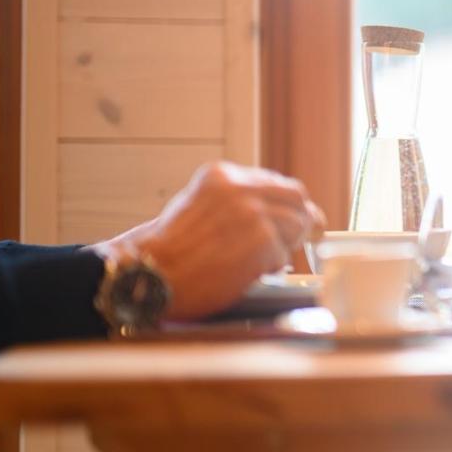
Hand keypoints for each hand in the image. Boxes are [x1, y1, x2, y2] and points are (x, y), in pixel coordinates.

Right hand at [93, 162, 324, 319]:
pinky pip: (284, 255)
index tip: (294, 215)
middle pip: (296, 197)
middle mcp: (240, 189)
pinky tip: (247, 272)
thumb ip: (234, 203)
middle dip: (300, 218)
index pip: (276, 183)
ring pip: (297, 226)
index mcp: (222, 176)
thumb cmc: (168, 251)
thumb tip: (276, 211)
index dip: (287, 203)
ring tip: (257, 261)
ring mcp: (254, 214)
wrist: (149, 275)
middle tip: (302, 237)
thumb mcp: (197, 207)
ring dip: (284, 246)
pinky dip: (272, 267)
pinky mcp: (263, 241)